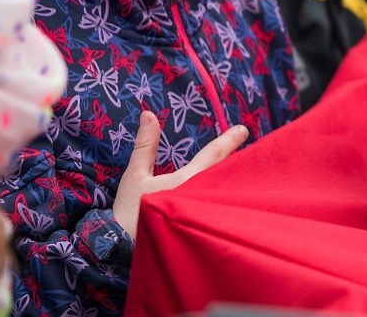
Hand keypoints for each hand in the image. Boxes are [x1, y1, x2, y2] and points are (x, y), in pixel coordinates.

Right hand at [112, 112, 248, 240]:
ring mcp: (203, 213)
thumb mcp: (135, 176)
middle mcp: (200, 196)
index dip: (228, 140)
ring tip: (240, 170)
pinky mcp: (201, 228)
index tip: (243, 129)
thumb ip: (145, 146)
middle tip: (244, 149)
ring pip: (224, 191)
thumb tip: (149, 114)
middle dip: (236, 162)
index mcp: (186, 180)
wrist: (122, 251)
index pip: (213, 154)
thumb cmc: (128, 213)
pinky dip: (224, 199)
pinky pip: (220, 209)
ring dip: (231, 179)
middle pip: (224, 174)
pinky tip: (228, 197)